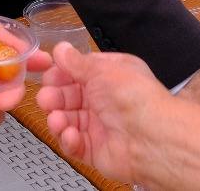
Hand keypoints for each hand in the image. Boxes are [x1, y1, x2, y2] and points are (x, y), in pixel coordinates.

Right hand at [36, 44, 199, 187]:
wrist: (152, 138)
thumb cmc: (136, 99)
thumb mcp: (102, 70)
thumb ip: (77, 62)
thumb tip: (61, 49)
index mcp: (109, 76)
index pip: (76, 73)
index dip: (60, 74)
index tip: (49, 75)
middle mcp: (104, 100)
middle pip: (67, 97)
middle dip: (53, 97)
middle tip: (47, 98)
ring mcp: (99, 126)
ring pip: (67, 120)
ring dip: (57, 119)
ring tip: (57, 119)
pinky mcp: (96, 149)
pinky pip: (74, 144)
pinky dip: (67, 139)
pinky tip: (70, 134)